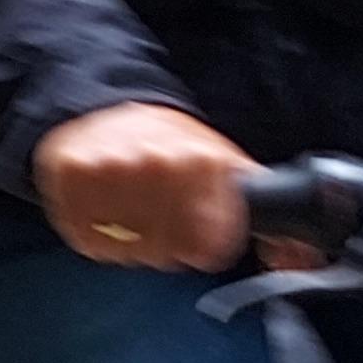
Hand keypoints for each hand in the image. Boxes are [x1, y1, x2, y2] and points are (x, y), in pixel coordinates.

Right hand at [34, 104, 252, 273]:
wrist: (103, 106)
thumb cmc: (168, 141)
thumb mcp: (222, 161)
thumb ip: (258, 203)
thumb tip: (293, 256)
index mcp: (200, 162)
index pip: (208, 249)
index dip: (200, 246)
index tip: (192, 228)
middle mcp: (156, 165)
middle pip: (165, 254)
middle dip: (162, 243)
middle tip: (154, 212)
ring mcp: (109, 171)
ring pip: (125, 252)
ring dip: (126, 241)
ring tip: (126, 208)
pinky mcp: (69, 178)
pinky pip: (86, 240)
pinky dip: (91, 235)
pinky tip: (99, 207)